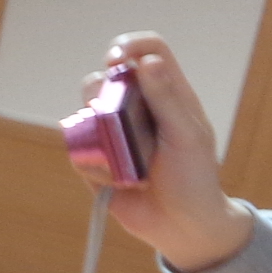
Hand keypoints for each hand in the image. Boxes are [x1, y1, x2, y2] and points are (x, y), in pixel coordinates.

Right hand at [83, 34, 254, 272]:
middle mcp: (137, 109)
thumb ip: (166, 97)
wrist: (181, 226)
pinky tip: (115, 180)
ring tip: (118, 156)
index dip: (129, 46)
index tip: (115, 60)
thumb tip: (146, 61)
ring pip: (84, 113)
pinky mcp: (96, 160)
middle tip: (107, 109)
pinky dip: (92, 163)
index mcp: (167, 95)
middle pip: (105, 79)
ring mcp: (114, 134)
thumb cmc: (194, 178)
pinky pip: (78, 150)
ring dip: (95, 131)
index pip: (148, 51)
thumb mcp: (187, 135)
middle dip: (99, 91)